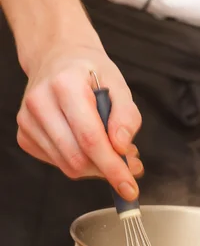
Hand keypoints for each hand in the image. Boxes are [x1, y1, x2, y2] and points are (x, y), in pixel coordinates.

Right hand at [16, 43, 142, 199]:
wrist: (57, 58)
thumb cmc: (89, 71)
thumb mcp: (118, 84)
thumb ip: (126, 116)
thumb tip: (122, 148)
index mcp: (65, 85)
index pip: (91, 139)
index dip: (113, 167)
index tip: (130, 187)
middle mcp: (40, 103)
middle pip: (77, 158)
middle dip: (107, 169)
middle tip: (129, 163)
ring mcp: (27, 121)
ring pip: (67, 165)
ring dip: (95, 167)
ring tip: (112, 150)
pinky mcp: (24, 134)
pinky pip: (57, 162)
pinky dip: (78, 161)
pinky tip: (88, 145)